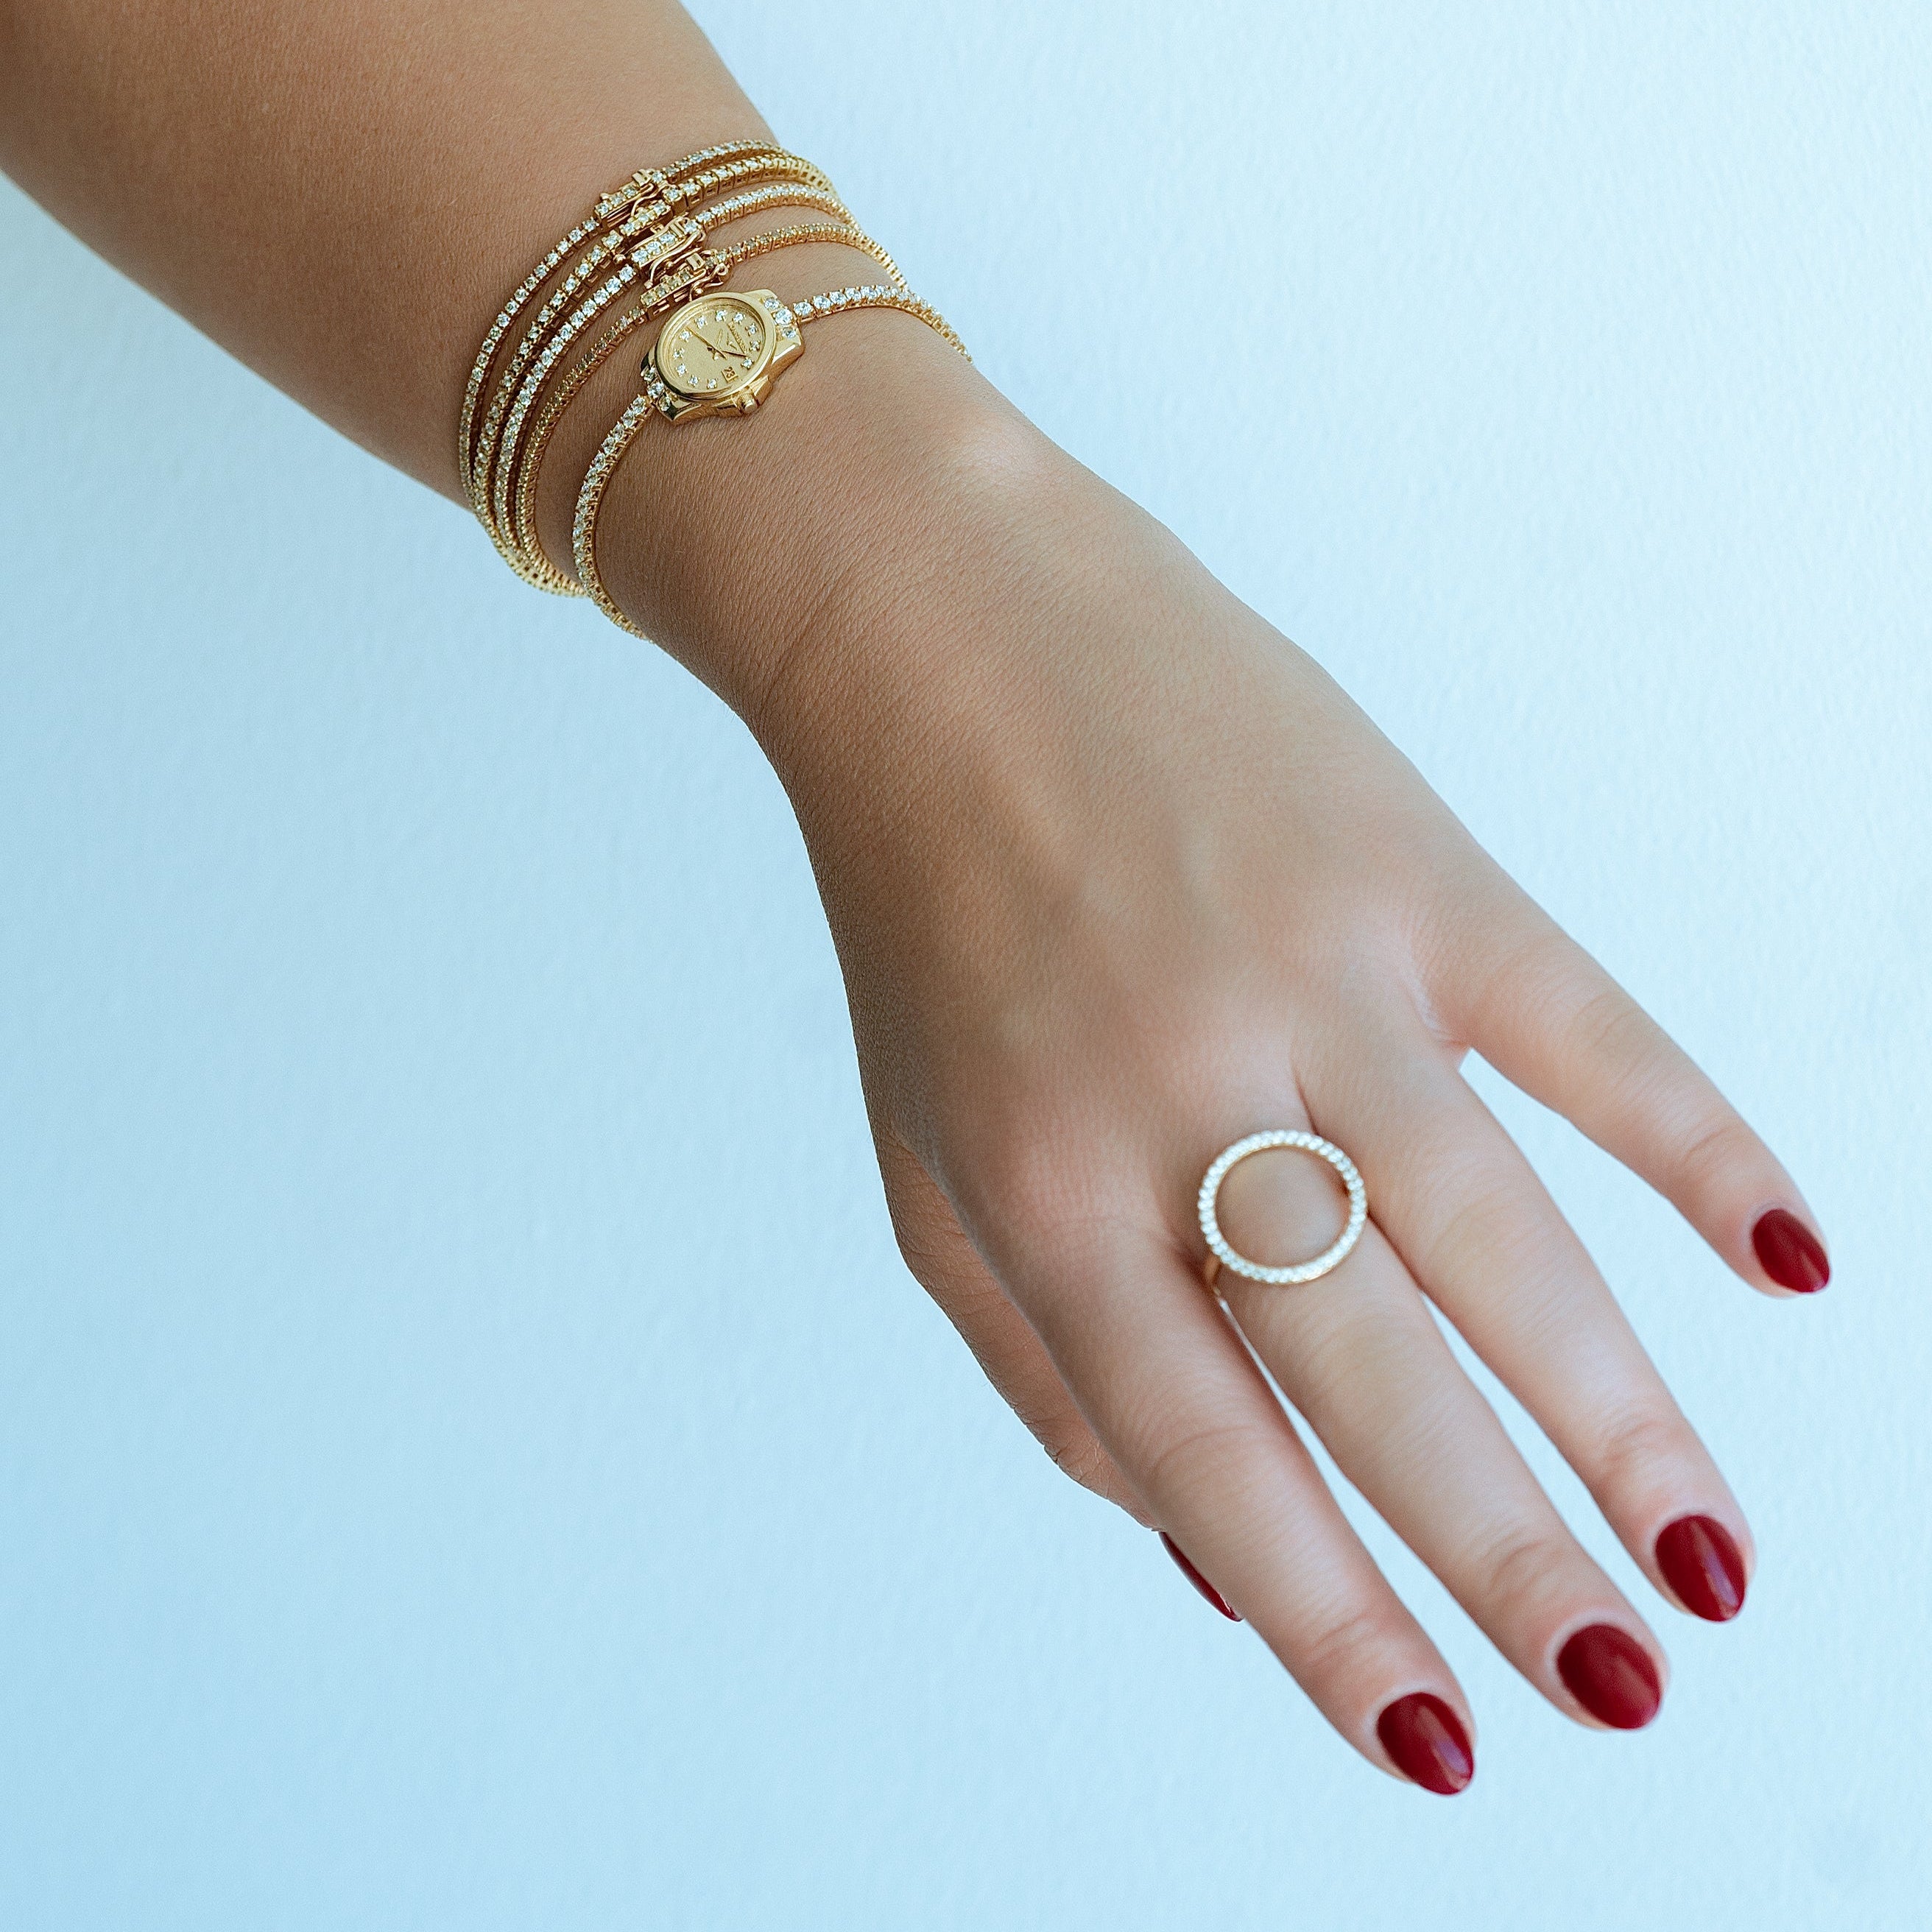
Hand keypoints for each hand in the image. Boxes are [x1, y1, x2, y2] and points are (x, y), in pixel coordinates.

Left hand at [747, 395, 1826, 1791]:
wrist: (935, 628)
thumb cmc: (930, 919)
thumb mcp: (927, 1157)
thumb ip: (1042, 1361)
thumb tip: (1205, 1557)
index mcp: (1044, 1183)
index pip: (1208, 1455)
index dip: (1329, 1616)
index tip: (1441, 1743)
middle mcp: (1178, 1091)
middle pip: (1367, 1364)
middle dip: (1500, 1547)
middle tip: (1625, 1683)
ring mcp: (1310, 969)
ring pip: (1492, 1226)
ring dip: (1614, 1403)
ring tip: (1711, 1554)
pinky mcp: (1409, 862)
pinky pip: (1580, 1021)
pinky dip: (1694, 1138)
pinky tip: (1793, 1258)